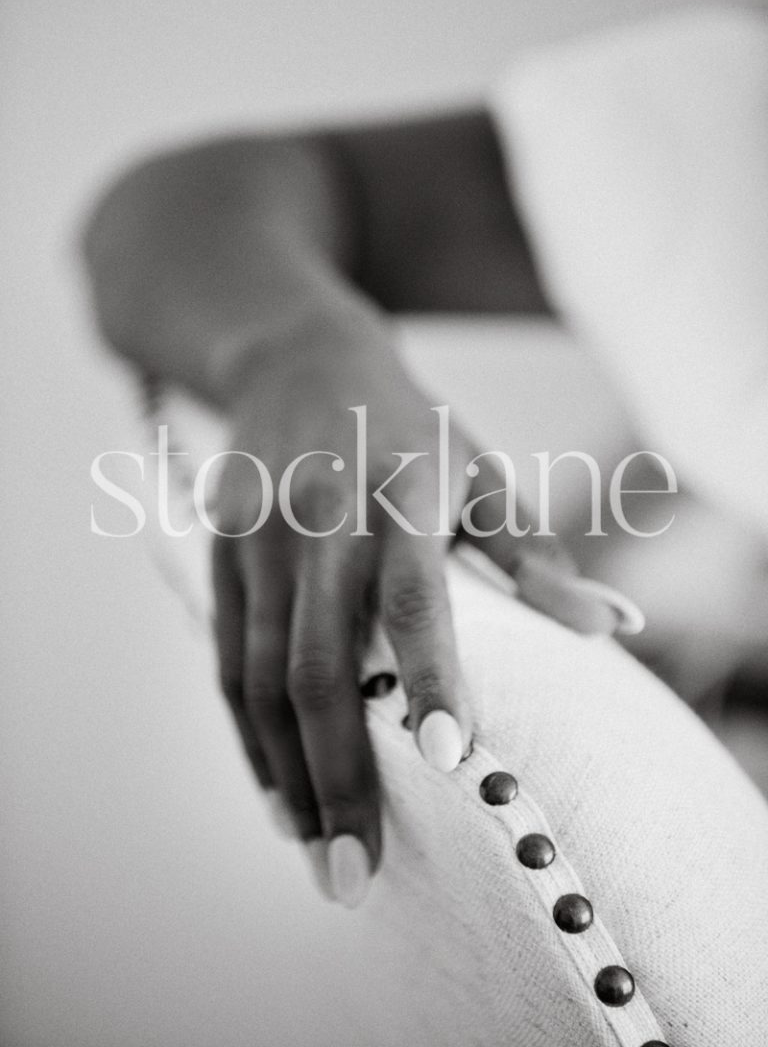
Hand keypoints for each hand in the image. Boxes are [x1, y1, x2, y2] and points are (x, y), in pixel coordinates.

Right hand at [212, 318, 619, 905]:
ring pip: (260, 676)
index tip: (452, 761)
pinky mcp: (220, 553)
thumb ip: (535, 555)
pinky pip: (226, 659)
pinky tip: (276, 794)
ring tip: (318, 859)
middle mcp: (320, 520)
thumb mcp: (480, 472)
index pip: (415, 596)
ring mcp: (259, 538)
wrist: (296, 361)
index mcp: (400, 494)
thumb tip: (612, 629)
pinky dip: (248, 737)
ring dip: (286, 775)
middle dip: (339, 777)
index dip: (432, 675)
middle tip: (357, 878)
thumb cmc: (409, 429)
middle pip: (318, 662)